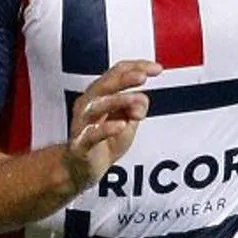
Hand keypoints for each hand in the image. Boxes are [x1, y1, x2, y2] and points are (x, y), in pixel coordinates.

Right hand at [64, 60, 162, 191]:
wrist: (83, 169)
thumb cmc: (106, 141)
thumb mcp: (128, 122)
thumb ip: (136, 108)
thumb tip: (143, 98)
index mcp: (100, 94)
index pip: (117, 72)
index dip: (136, 67)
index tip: (157, 69)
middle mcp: (88, 103)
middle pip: (105, 84)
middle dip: (124, 78)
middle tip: (143, 77)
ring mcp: (82, 123)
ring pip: (97, 105)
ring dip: (118, 100)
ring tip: (136, 100)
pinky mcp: (81, 144)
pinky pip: (92, 134)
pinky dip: (106, 128)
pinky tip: (121, 125)